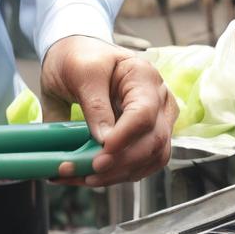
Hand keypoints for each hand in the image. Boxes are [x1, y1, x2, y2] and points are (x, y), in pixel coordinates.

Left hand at [40, 36, 175, 186]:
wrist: (76, 57)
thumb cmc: (79, 57)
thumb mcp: (81, 72)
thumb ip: (94, 103)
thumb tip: (104, 140)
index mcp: (143, 76)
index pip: (144, 112)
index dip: (126, 135)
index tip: (103, 148)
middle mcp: (158, 100)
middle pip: (153, 141)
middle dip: (121, 161)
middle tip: (89, 169)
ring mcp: (157, 121)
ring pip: (150, 159)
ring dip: (118, 174)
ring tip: (85, 176)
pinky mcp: (147, 139)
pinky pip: (141, 165)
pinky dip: (118, 175)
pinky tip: (92, 176)